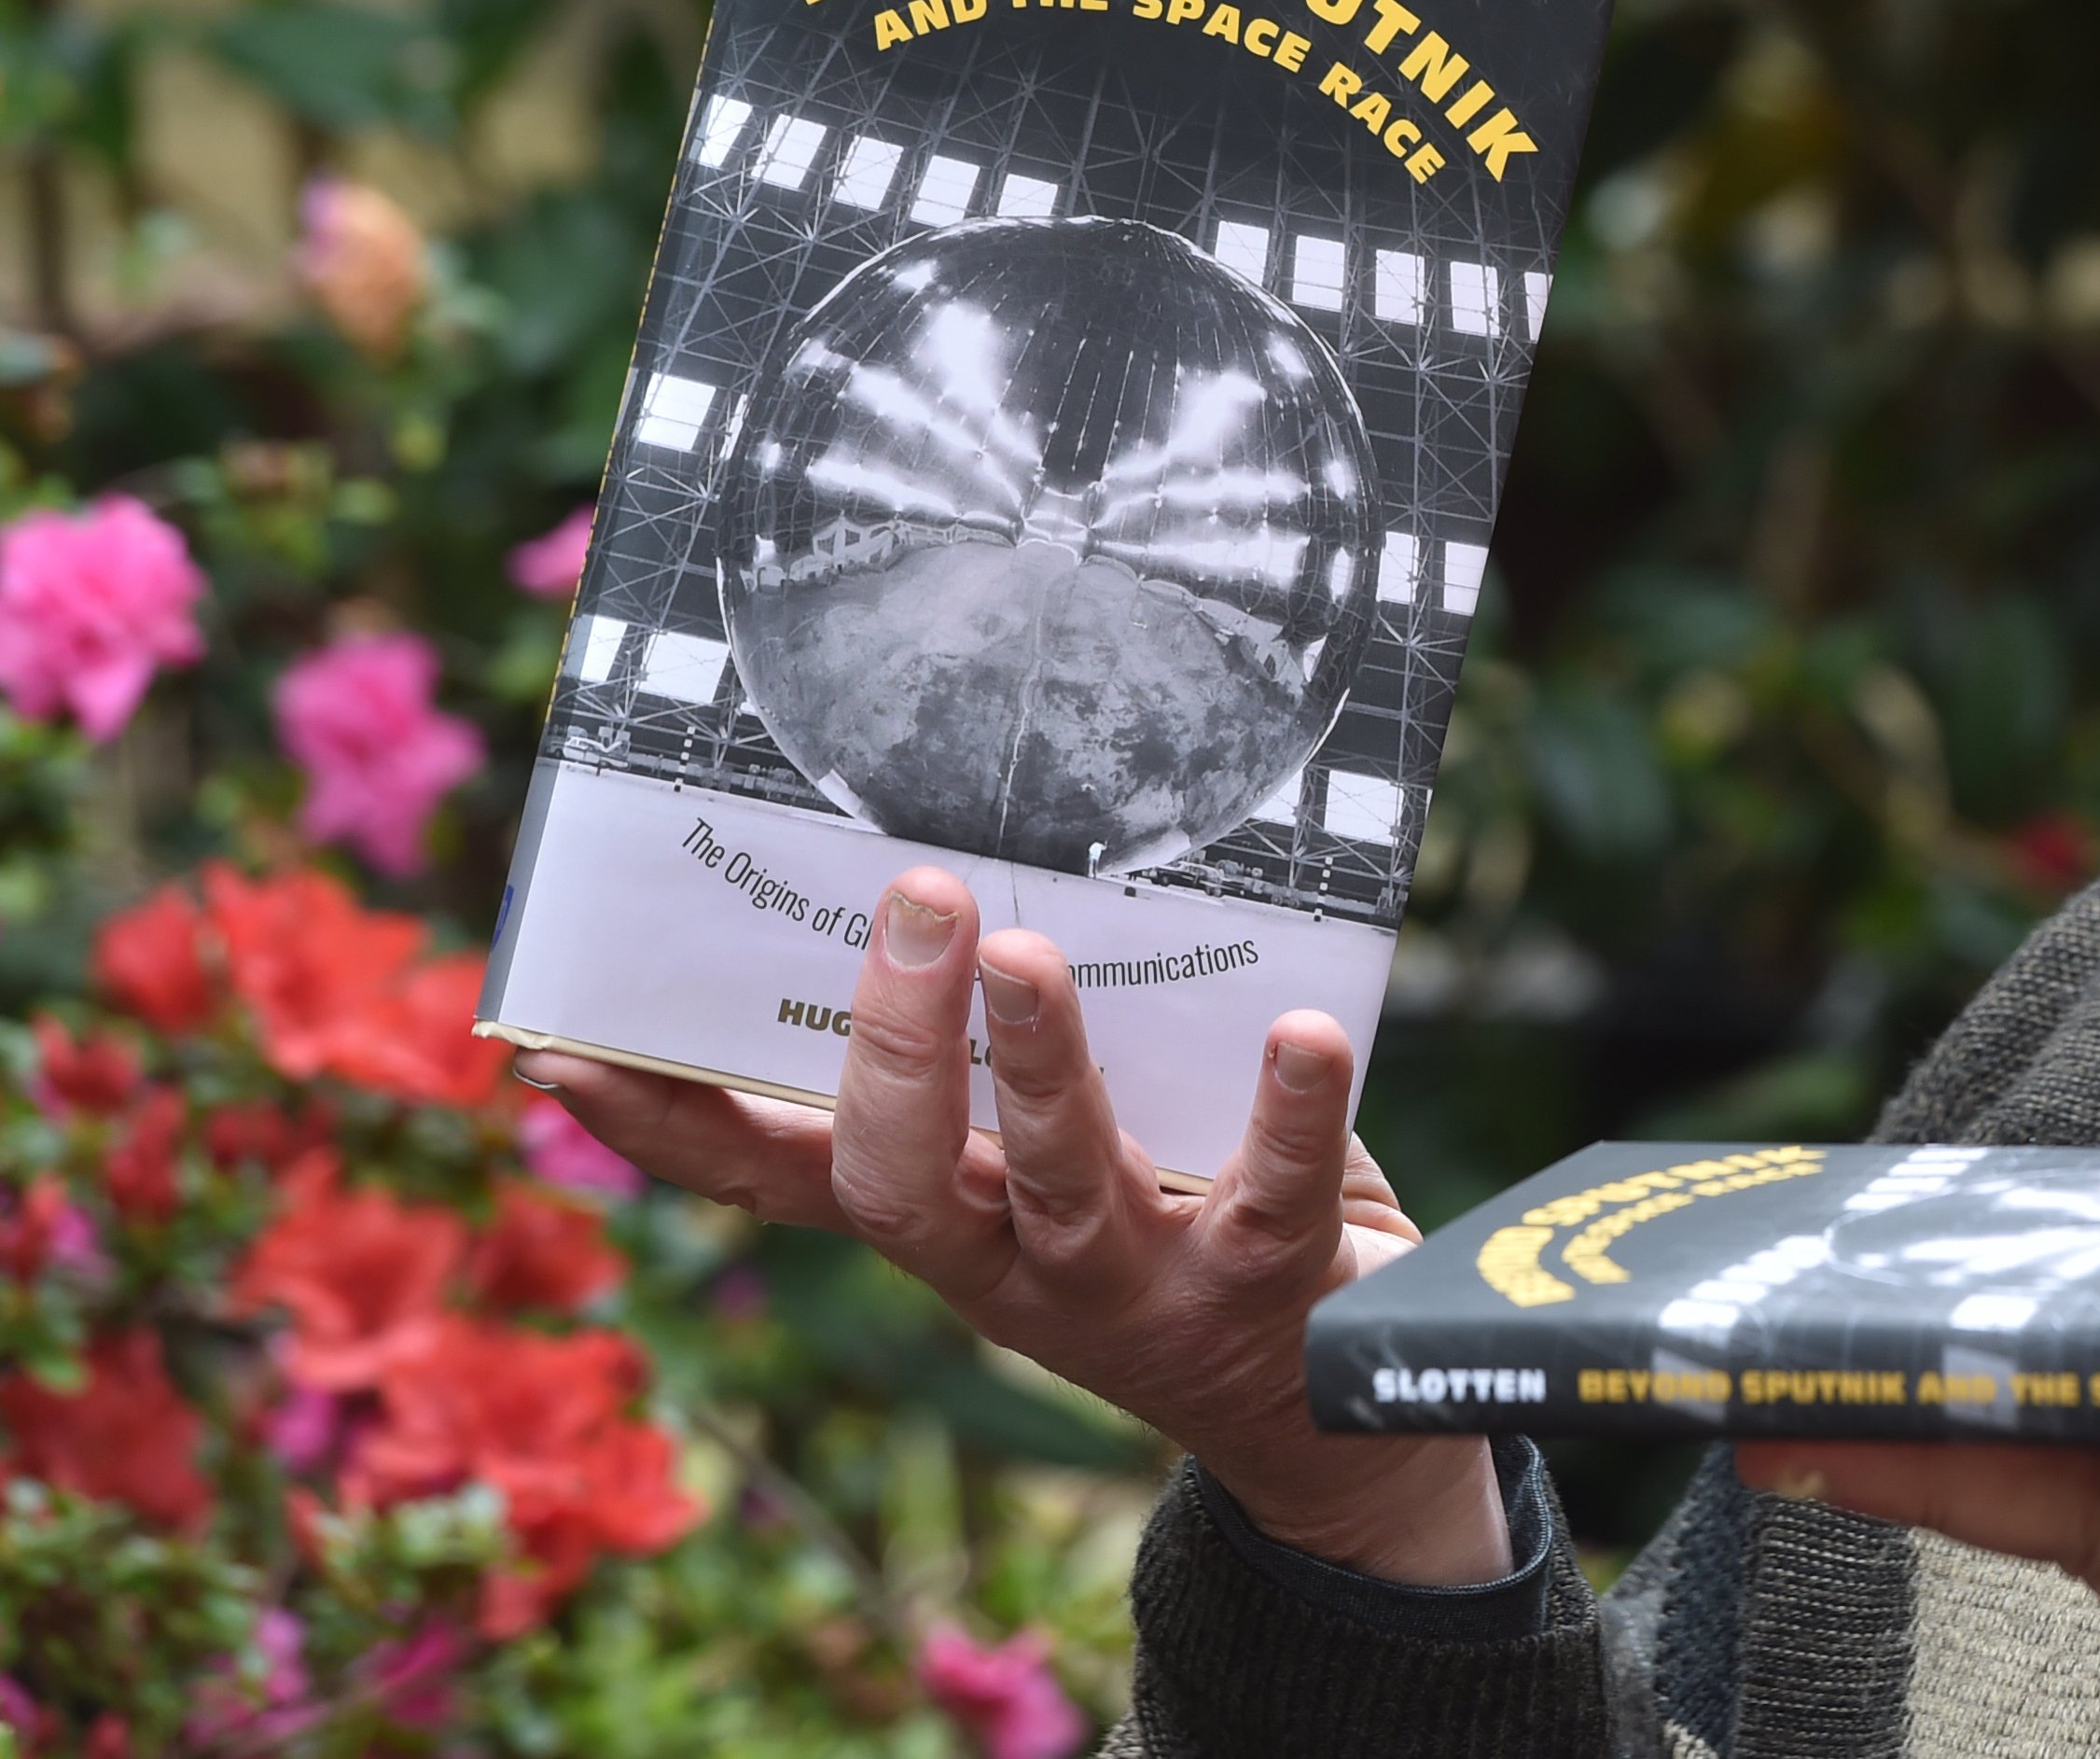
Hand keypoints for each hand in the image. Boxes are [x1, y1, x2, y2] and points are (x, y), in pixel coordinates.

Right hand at [521, 866, 1511, 1586]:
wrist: (1334, 1414)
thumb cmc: (1179, 1217)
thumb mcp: (1055, 1156)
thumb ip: (999, 1059)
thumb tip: (918, 893)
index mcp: (946, 1214)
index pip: (775, 1175)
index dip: (664, 1126)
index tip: (557, 1050)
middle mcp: (1016, 1262)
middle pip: (907, 1177)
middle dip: (897, 1045)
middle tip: (915, 902)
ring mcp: (1139, 1281)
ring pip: (1066, 1183)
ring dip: (1044, 1066)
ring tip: (1032, 955)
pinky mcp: (1271, 1279)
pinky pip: (1277, 1192)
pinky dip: (1292, 1111)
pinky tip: (1298, 1032)